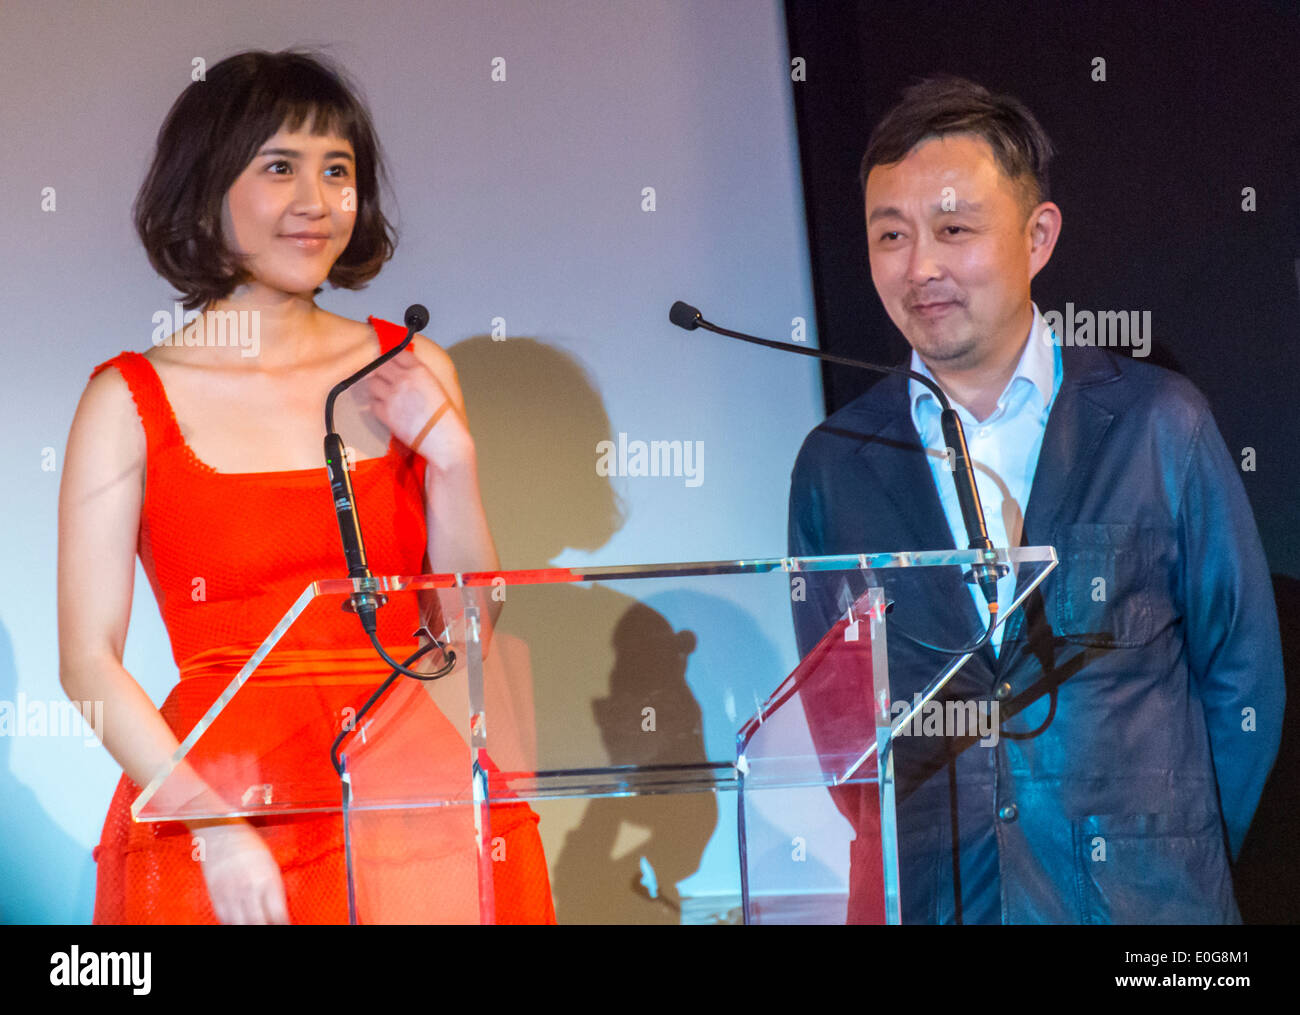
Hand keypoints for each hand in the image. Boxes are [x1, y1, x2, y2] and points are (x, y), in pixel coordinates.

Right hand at [195, 820, 290, 924]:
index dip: (283, 924)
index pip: (278, 915)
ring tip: (258, 923)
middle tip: (272, 926)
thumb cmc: (249, 842)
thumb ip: (275, 886)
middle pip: (259, 924)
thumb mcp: (270, 862)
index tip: (286, 925)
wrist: (220, 830)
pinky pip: (224, 918)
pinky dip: (233, 923)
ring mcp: (230, 894)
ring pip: (241, 925)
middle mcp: (249, 889)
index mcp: (268, 879)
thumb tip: (280, 908)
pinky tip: (240, 921)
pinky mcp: (215, 895)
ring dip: (251, 926)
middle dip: (267, 927)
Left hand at [364, 346, 473, 470]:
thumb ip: (419, 377)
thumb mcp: (436, 387)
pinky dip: (376, 405)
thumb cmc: (446, 418)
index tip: (389, 362)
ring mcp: (393, 396)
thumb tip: (405, 373)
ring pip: (372, 383)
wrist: (445, 439)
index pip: (397, 354)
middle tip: (382, 378)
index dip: (391, 357)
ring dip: (376, 388)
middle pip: (380, 366)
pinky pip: (373, 404)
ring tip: (383, 394)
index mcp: (420, 370)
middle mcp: (404, 379)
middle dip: (380, 371)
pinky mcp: (386, 414)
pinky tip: (385, 409)